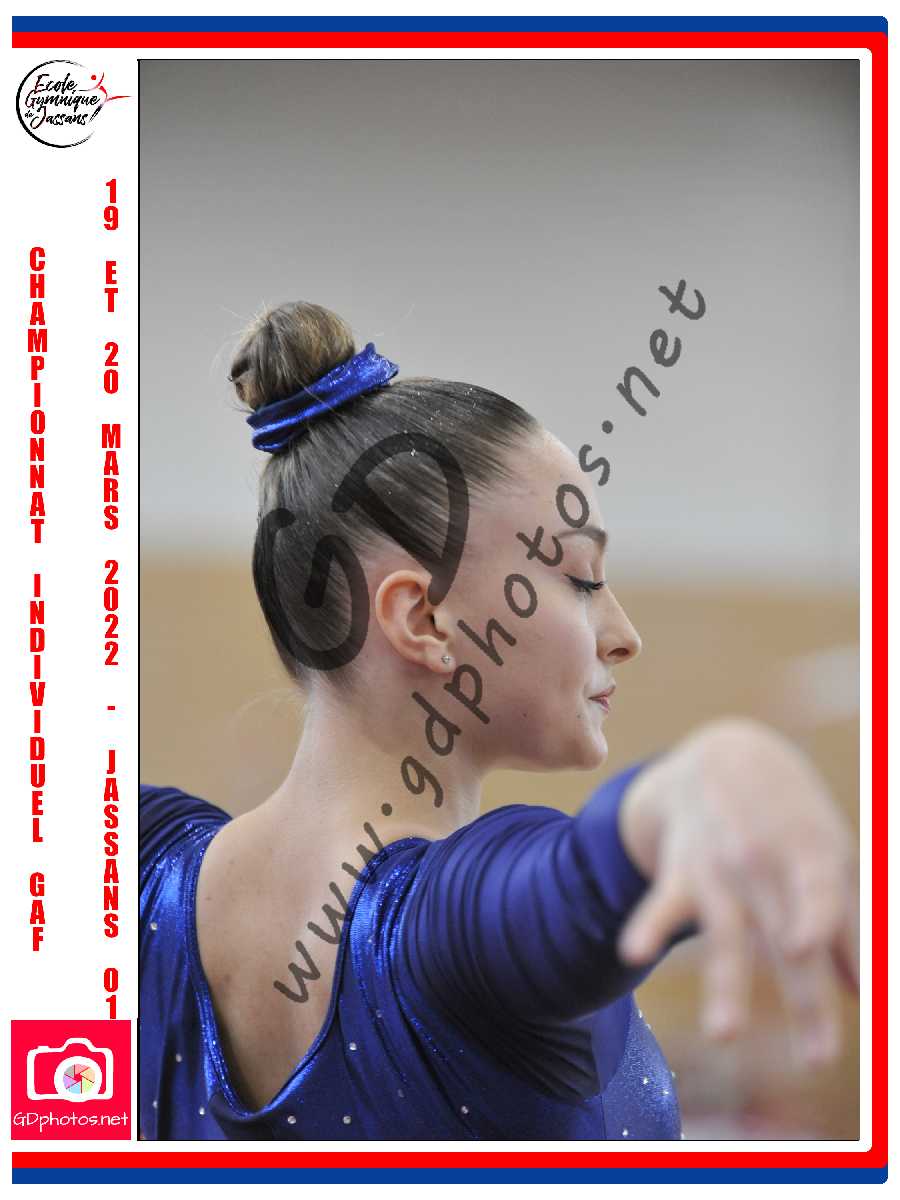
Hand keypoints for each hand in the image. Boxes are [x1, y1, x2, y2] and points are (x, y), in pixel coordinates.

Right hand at [617, 718, 858, 1065]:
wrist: (724, 757)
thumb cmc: (792, 817)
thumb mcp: (829, 854)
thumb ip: (849, 921)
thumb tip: (867, 991)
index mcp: (812, 858)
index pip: (823, 900)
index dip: (821, 926)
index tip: (828, 968)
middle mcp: (765, 866)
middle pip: (786, 941)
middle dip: (803, 998)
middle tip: (818, 1058)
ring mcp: (720, 871)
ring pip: (725, 935)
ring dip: (726, 986)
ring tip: (725, 1034)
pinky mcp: (681, 873)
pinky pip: (662, 905)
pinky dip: (649, 928)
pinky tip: (634, 953)